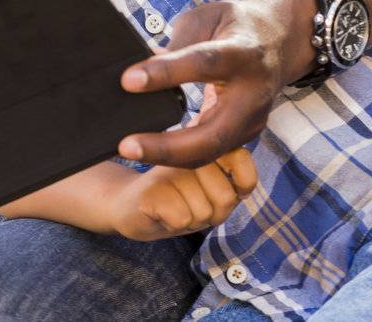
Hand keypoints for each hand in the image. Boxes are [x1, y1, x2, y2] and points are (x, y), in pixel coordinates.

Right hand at [108, 147, 256, 240]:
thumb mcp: (209, 191)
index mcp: (204, 147)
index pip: (241, 159)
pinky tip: (161, 213)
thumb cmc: (176, 200)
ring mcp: (168, 169)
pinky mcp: (152, 190)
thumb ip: (230, 184)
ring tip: (173, 207)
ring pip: (204, 212)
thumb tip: (242, 191)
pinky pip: (183, 219)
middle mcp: (187, 152)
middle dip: (212, 213)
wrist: (128, 206)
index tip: (218, 192)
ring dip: (191, 220)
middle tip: (190, 204)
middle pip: (226, 198)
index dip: (240, 186)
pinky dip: (174, 224)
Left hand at [118, 0, 316, 167]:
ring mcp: (253, 120)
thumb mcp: (206, 19)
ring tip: (128, 150)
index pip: (203, 64)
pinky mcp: (246, 135)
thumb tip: (144, 71)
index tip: (128, 81)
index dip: (166, 73)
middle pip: (212, 133)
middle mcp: (253, 93)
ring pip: (210, 151)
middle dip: (167, 146)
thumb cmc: (234, 25)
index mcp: (242, 53)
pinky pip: (210, 152)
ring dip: (167, 157)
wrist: (278, 41)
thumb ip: (178, 44)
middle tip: (126, 146)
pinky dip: (179, 156)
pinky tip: (150, 152)